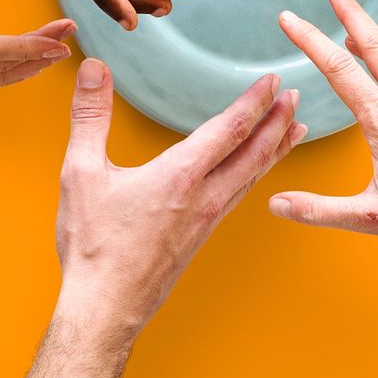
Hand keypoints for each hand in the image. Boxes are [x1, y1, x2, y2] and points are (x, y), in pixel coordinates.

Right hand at [55, 59, 306, 330]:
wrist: (105, 309)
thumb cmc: (94, 247)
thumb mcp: (81, 172)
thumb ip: (90, 115)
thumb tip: (94, 69)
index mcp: (181, 176)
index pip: (230, 128)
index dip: (254, 100)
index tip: (272, 80)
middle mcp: (204, 196)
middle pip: (253, 151)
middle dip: (277, 120)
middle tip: (295, 96)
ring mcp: (207, 218)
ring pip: (253, 175)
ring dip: (276, 147)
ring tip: (295, 128)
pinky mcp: (203, 234)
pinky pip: (241, 193)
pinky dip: (258, 172)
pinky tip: (257, 170)